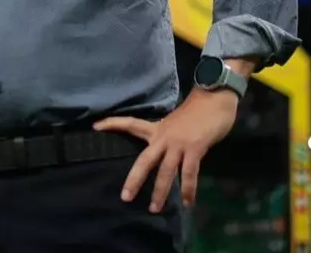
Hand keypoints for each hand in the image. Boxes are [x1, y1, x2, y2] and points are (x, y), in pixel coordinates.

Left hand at [93, 88, 238, 212]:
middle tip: (125, 197)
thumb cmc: (196, 112)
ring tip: (154, 208)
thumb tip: (162, 154)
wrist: (214, 102)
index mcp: (157, 128)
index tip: (95, 126)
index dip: (113, 124)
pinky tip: (187, 202)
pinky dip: (188, 189)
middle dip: (135, 179)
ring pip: (166, 172)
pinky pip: (189, 173)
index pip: (130, 123)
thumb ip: (166, 138)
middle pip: (145, 160)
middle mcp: (164, 137)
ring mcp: (179, 144)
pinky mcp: (194, 149)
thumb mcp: (174, 123)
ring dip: (160, 192)